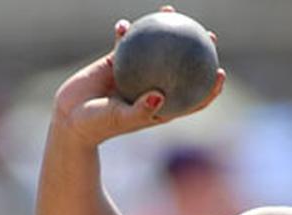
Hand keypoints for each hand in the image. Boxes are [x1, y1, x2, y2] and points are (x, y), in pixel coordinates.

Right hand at [53, 5, 225, 146]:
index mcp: (160, 106)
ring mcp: (135, 73)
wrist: (70, 118)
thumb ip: (141, 110)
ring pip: (156, 47)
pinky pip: (125, 42)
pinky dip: (126, 32)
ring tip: (171, 11)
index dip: (210, 87)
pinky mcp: (115, 62)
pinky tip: (125, 24)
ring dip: (165, 28)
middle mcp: (152, 88)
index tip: (220, 72)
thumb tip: (161, 95)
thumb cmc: (97, 126)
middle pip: (182, 67)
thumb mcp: (119, 119)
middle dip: (198, 50)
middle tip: (209, 35)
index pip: (193, 98)